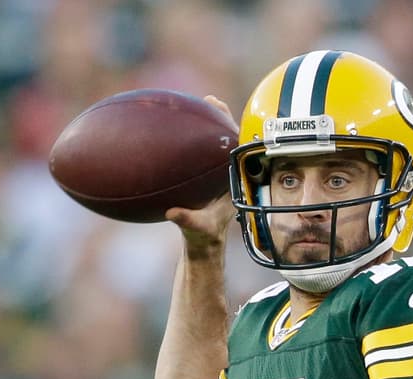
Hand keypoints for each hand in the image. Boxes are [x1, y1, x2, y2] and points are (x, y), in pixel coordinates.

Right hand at [165, 95, 237, 249]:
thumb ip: (187, 221)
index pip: (239, 152)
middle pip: (229, 141)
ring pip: (217, 144)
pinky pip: (201, 152)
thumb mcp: (197, 229)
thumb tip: (173, 213)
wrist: (203, 243)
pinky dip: (193, 139)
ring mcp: (218, 174)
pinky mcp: (207, 177)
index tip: (228, 116)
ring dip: (210, 124)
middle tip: (211, 100)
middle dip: (223, 119)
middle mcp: (228, 173)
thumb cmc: (204, 235)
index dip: (235, 132)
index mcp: (233, 181)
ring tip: (201, 102)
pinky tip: (176, 128)